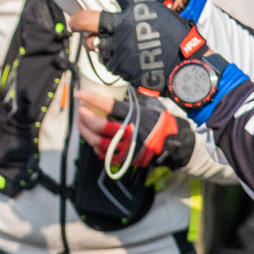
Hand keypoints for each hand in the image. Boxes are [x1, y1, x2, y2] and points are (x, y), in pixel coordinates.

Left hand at [67, 0, 189, 94]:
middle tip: (74, 21)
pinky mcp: (118, 64)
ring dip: (92, 40)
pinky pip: (104, 58)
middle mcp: (124, 23)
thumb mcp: (160, 13)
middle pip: (88, 17)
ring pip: (93, 41)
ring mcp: (119, 45)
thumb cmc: (176, 39)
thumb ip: (137, 8)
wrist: (184, 68)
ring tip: (93, 40)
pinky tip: (114, 54)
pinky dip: (107, 55)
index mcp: (138, 4)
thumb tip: (116, 5)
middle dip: (77, 19)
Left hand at [75, 85, 193, 170]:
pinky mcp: (124, 159)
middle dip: (85, 117)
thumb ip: (128, 106)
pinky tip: (91, 138)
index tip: (80, 94)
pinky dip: (94, 146)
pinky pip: (102, 154)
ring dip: (85, 132)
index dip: (92, 99)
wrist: (173, 146)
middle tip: (80, 110)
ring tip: (81, 123)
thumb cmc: (159, 124)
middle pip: (99, 126)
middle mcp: (130, 133)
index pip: (110, 105)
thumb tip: (107, 97)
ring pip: (97, 142)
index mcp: (136, 117)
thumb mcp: (146, 109)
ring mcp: (126, 148)